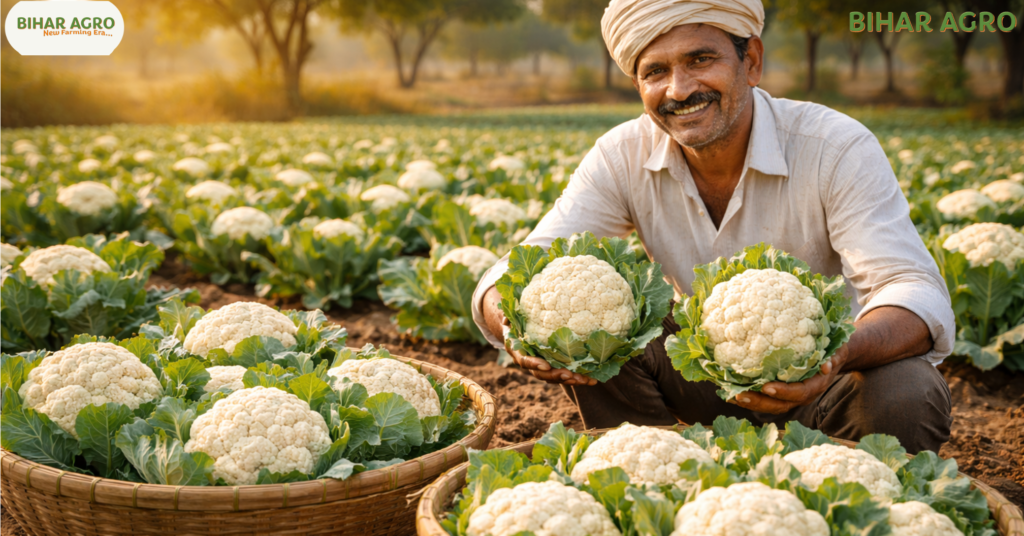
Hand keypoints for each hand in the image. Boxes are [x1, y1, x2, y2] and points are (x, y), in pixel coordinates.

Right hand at [503, 319, 596, 385]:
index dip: (534, 364)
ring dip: (572, 380)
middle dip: (557, 376)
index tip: (545, 365)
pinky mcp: (555, 366)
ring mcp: (544, 366)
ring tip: (587, 380)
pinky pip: (565, 374)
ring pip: (557, 377)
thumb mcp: (510, 317)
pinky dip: (578, 377)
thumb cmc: (515, 322)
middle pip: (543, 374)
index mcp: (518, 352)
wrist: (519, 331)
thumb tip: (506, 318)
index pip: (524, 361)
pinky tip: (592, 379)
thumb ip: (509, 317)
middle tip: (570, 376)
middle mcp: (531, 363)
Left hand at [729, 346, 846, 413]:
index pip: (799, 393)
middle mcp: (802, 396)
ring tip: (730, 396)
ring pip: (770, 405)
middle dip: (759, 402)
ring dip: (751, 403)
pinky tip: (730, 392)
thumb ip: (833, 358)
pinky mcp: (782, 395)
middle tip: (739, 395)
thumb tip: (826, 365)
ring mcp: (791, 397)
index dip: (783, 392)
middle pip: (780, 405)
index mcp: (815, 386)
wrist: (832, 359)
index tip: (767, 387)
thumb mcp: (837, 351)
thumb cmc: (832, 351)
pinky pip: (765, 400)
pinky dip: (750, 397)